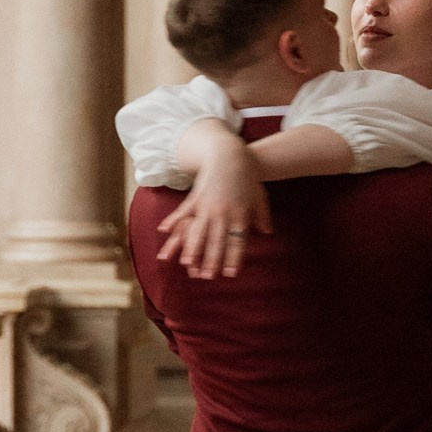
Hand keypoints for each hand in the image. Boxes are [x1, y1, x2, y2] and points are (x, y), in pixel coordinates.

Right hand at [157, 141, 270, 276]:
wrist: (230, 153)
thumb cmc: (247, 176)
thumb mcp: (259, 196)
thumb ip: (262, 216)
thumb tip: (268, 233)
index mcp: (239, 214)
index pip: (237, 242)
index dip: (233, 259)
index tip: (230, 274)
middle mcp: (221, 212)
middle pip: (215, 241)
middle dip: (211, 261)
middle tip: (206, 277)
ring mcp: (206, 206)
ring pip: (197, 232)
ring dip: (192, 250)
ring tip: (186, 265)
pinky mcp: (195, 198)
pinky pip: (183, 213)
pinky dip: (172, 222)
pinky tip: (164, 232)